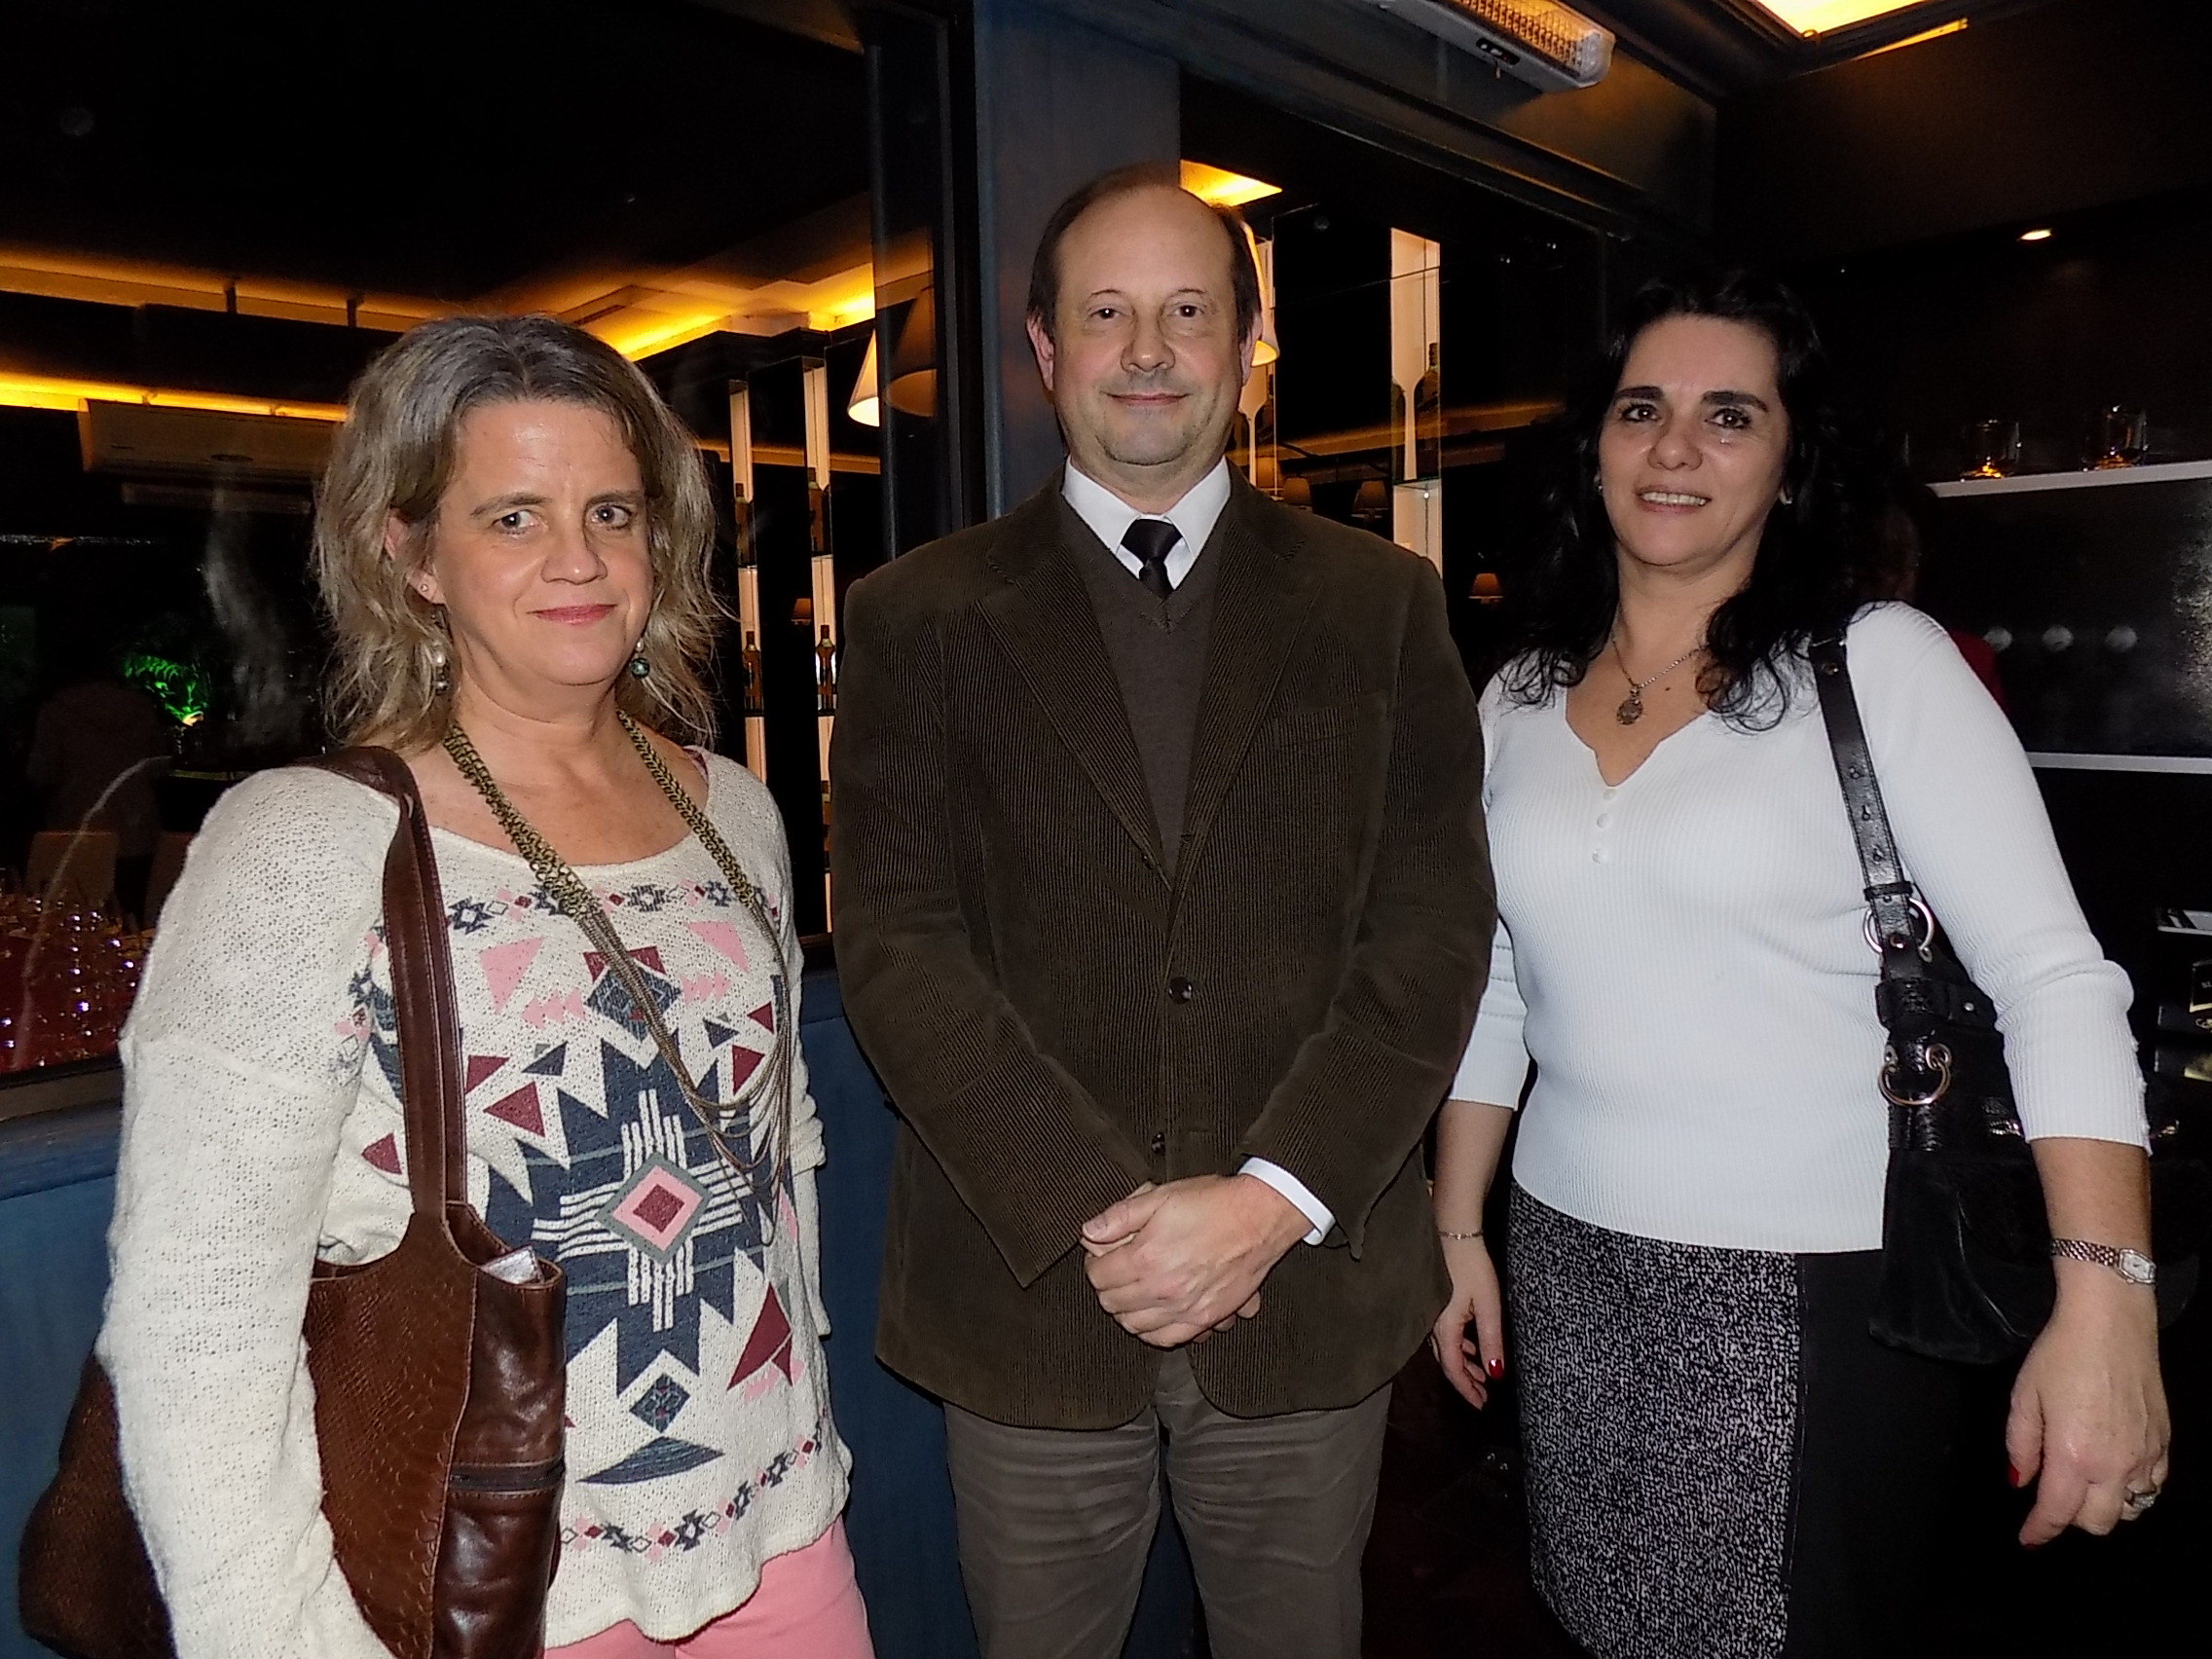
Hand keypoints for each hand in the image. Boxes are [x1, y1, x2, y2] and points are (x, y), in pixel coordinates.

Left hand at [1080, 1174, 1307, 1347]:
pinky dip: (1152, 1331)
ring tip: (1131, 1291)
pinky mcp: (1205, 1318)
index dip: (1094, 1263)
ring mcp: (1184, 1308)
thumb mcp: (1161, 1196)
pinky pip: (1166, 1338)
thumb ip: (1120, 1216)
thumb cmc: (1214, 1204)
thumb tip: (1089, 1232)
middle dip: (1107, 1286)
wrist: (1260, 1217)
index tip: (1102, 1255)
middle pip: (1112, 1303)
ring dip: (1125, 1309)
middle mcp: (1162, 1289)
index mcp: (1145, 1257)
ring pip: (1134, 1325)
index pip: (1098, 1276)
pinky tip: (1152, 1315)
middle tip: (1115, 1270)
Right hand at [1429, 1234, 1504, 1409]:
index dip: (1467, 1391)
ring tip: (1482, 1374)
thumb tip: (1495, 1373)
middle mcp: (1431, 1325)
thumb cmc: (1470, 1266)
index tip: (1481, 1404)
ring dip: (1463, 1364)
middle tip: (1483, 1395)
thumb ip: (1491, 1341)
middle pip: (1447, 1363)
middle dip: (1466, 1382)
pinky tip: (1471, 1345)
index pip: (1454, 1370)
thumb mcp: (1488, 1306)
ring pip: (1445, 1349)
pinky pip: (1444, 1335)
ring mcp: (1430, 1314)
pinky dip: (1459, 1346)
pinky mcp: (1433, 1303)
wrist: (1452, 1232)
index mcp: (1443, 1328)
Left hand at [2007, 1269, 2169, 1545]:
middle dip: (2071, 1520)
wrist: (2111, 1323)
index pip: (2056, 1512)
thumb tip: (2020, 1482)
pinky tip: (2115, 1471)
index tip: (2028, 1539)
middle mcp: (2114, 1465)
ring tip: (2084, 1485)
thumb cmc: (2061, 1354)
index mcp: (2074, 1456)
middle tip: (2053, 1499)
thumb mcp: (2025, 1397)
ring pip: (2129, 1510)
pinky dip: (2133, 1489)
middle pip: (2097, 1523)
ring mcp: (2145, 1456)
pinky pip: (2153, 1486)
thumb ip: (2021, 1446)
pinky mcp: (2164, 1443)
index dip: (2039, 1531)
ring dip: (2104, 1507)